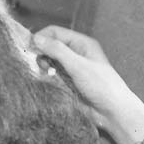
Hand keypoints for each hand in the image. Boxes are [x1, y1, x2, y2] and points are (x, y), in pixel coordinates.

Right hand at [31, 26, 143, 143]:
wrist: (112, 111)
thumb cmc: (101, 86)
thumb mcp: (78, 65)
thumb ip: (57, 50)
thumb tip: (36, 38)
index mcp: (81, 43)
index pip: (55, 32)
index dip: (41, 38)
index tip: (30, 48)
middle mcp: (76, 53)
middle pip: (50, 46)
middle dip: (42, 53)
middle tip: (42, 66)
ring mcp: (72, 68)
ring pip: (50, 60)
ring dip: (44, 65)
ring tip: (47, 74)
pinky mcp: (68, 82)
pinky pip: (53, 74)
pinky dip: (48, 76)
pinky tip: (50, 81)